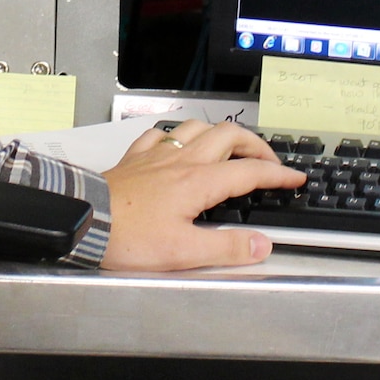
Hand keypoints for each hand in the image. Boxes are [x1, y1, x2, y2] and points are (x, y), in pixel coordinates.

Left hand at [100, 121, 302, 270]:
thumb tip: (260, 246)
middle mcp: (181, 161)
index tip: (294, 178)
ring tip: (231, 147)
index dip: (277, 175)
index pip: (249, 172)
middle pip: (229, 136)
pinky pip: (161, 133)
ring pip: (197, 127)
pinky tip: (178, 143)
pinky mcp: (136, 158)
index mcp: (198, 182)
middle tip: (268, 162)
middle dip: (255, 145)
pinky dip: (178, 134)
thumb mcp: (183, 253)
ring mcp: (157, 155)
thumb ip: (226, 248)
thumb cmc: (128, 237)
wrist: (85, 221)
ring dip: (220, 133)